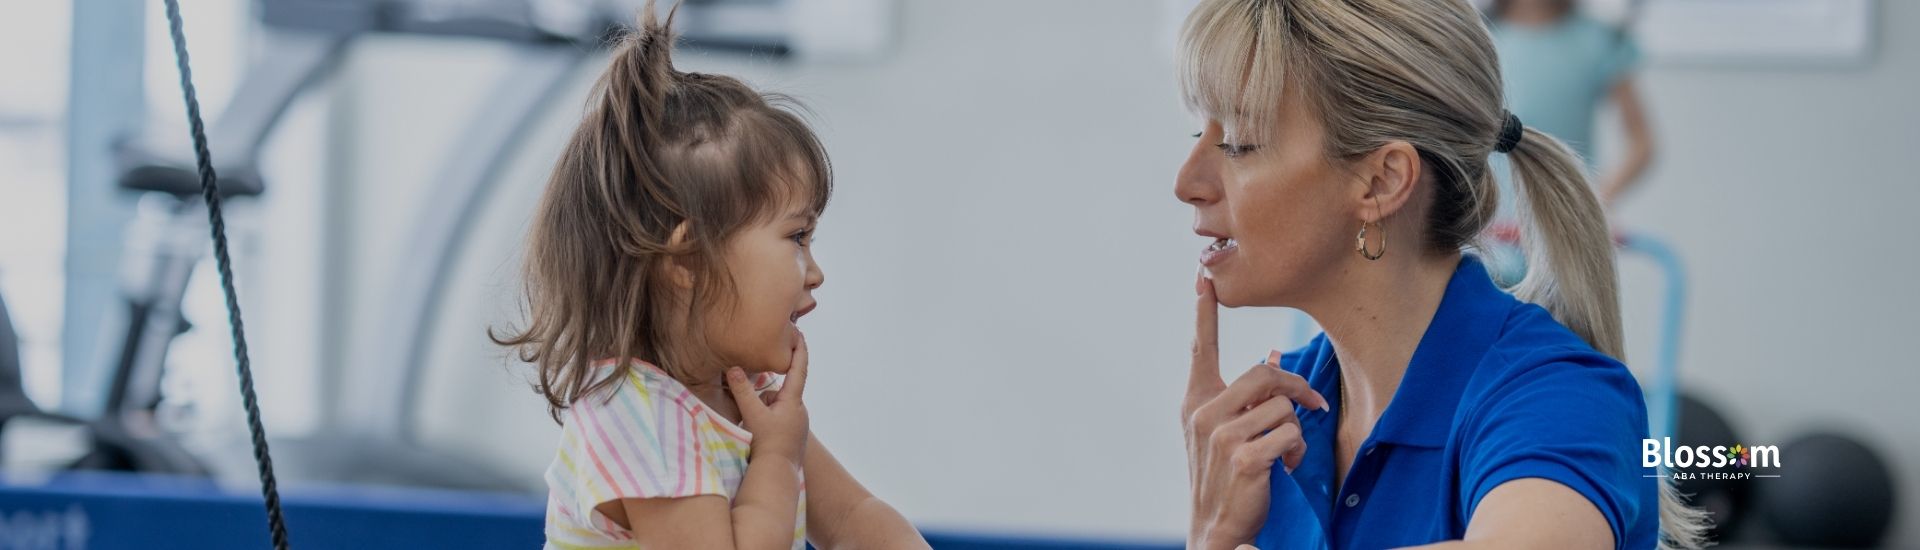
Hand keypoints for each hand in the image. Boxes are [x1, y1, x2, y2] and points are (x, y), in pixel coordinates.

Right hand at [727, 333, 809, 462]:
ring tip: (752, 426)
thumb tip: (731, 368)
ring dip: (761, 409)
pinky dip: (764, 421)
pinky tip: (757, 434)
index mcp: (793, 401)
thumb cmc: (768, 445)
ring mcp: (795, 424)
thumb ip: (742, 391)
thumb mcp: (752, 415)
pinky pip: (775, 419)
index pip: (798, 368)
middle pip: (778, 391)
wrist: (778, 475)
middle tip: (751, 403)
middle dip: (763, 393)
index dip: (799, 349)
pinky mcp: (790, 435)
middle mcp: (798, 410)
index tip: (798, 333)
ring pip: (774, 406)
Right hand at [1184, 272, 1328, 549]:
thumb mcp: (1228, 433)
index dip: (1204, 311)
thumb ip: (1245, 398)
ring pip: (1282, 408)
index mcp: (1195, 402)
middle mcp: (1202, 413)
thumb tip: (1272, 355)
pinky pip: (1290, 434)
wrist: (1215, 529)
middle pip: (1264, 374)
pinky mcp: (1244, 457)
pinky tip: (1282, 469)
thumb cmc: (1225, 479)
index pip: (1201, 348)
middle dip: (1296, 388)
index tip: (1203, 277)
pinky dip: (1296, 452)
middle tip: (1314, 403)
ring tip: (1282, 454)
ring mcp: (1221, 436)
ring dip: (1294, 431)